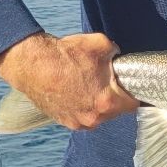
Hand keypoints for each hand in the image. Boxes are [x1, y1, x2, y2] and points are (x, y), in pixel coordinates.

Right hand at [0, 31, 138, 129]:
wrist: (32, 64)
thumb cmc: (65, 55)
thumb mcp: (101, 44)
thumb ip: (116, 52)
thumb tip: (117, 56)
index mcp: (107, 102)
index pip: (133, 104)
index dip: (134, 92)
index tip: (131, 85)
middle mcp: (93, 118)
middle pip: (116, 110)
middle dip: (114, 96)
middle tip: (107, 81)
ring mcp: (77, 122)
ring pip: (98, 115)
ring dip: (98, 103)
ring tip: (88, 85)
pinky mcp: (64, 121)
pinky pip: (82, 116)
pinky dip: (82, 106)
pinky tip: (75, 91)